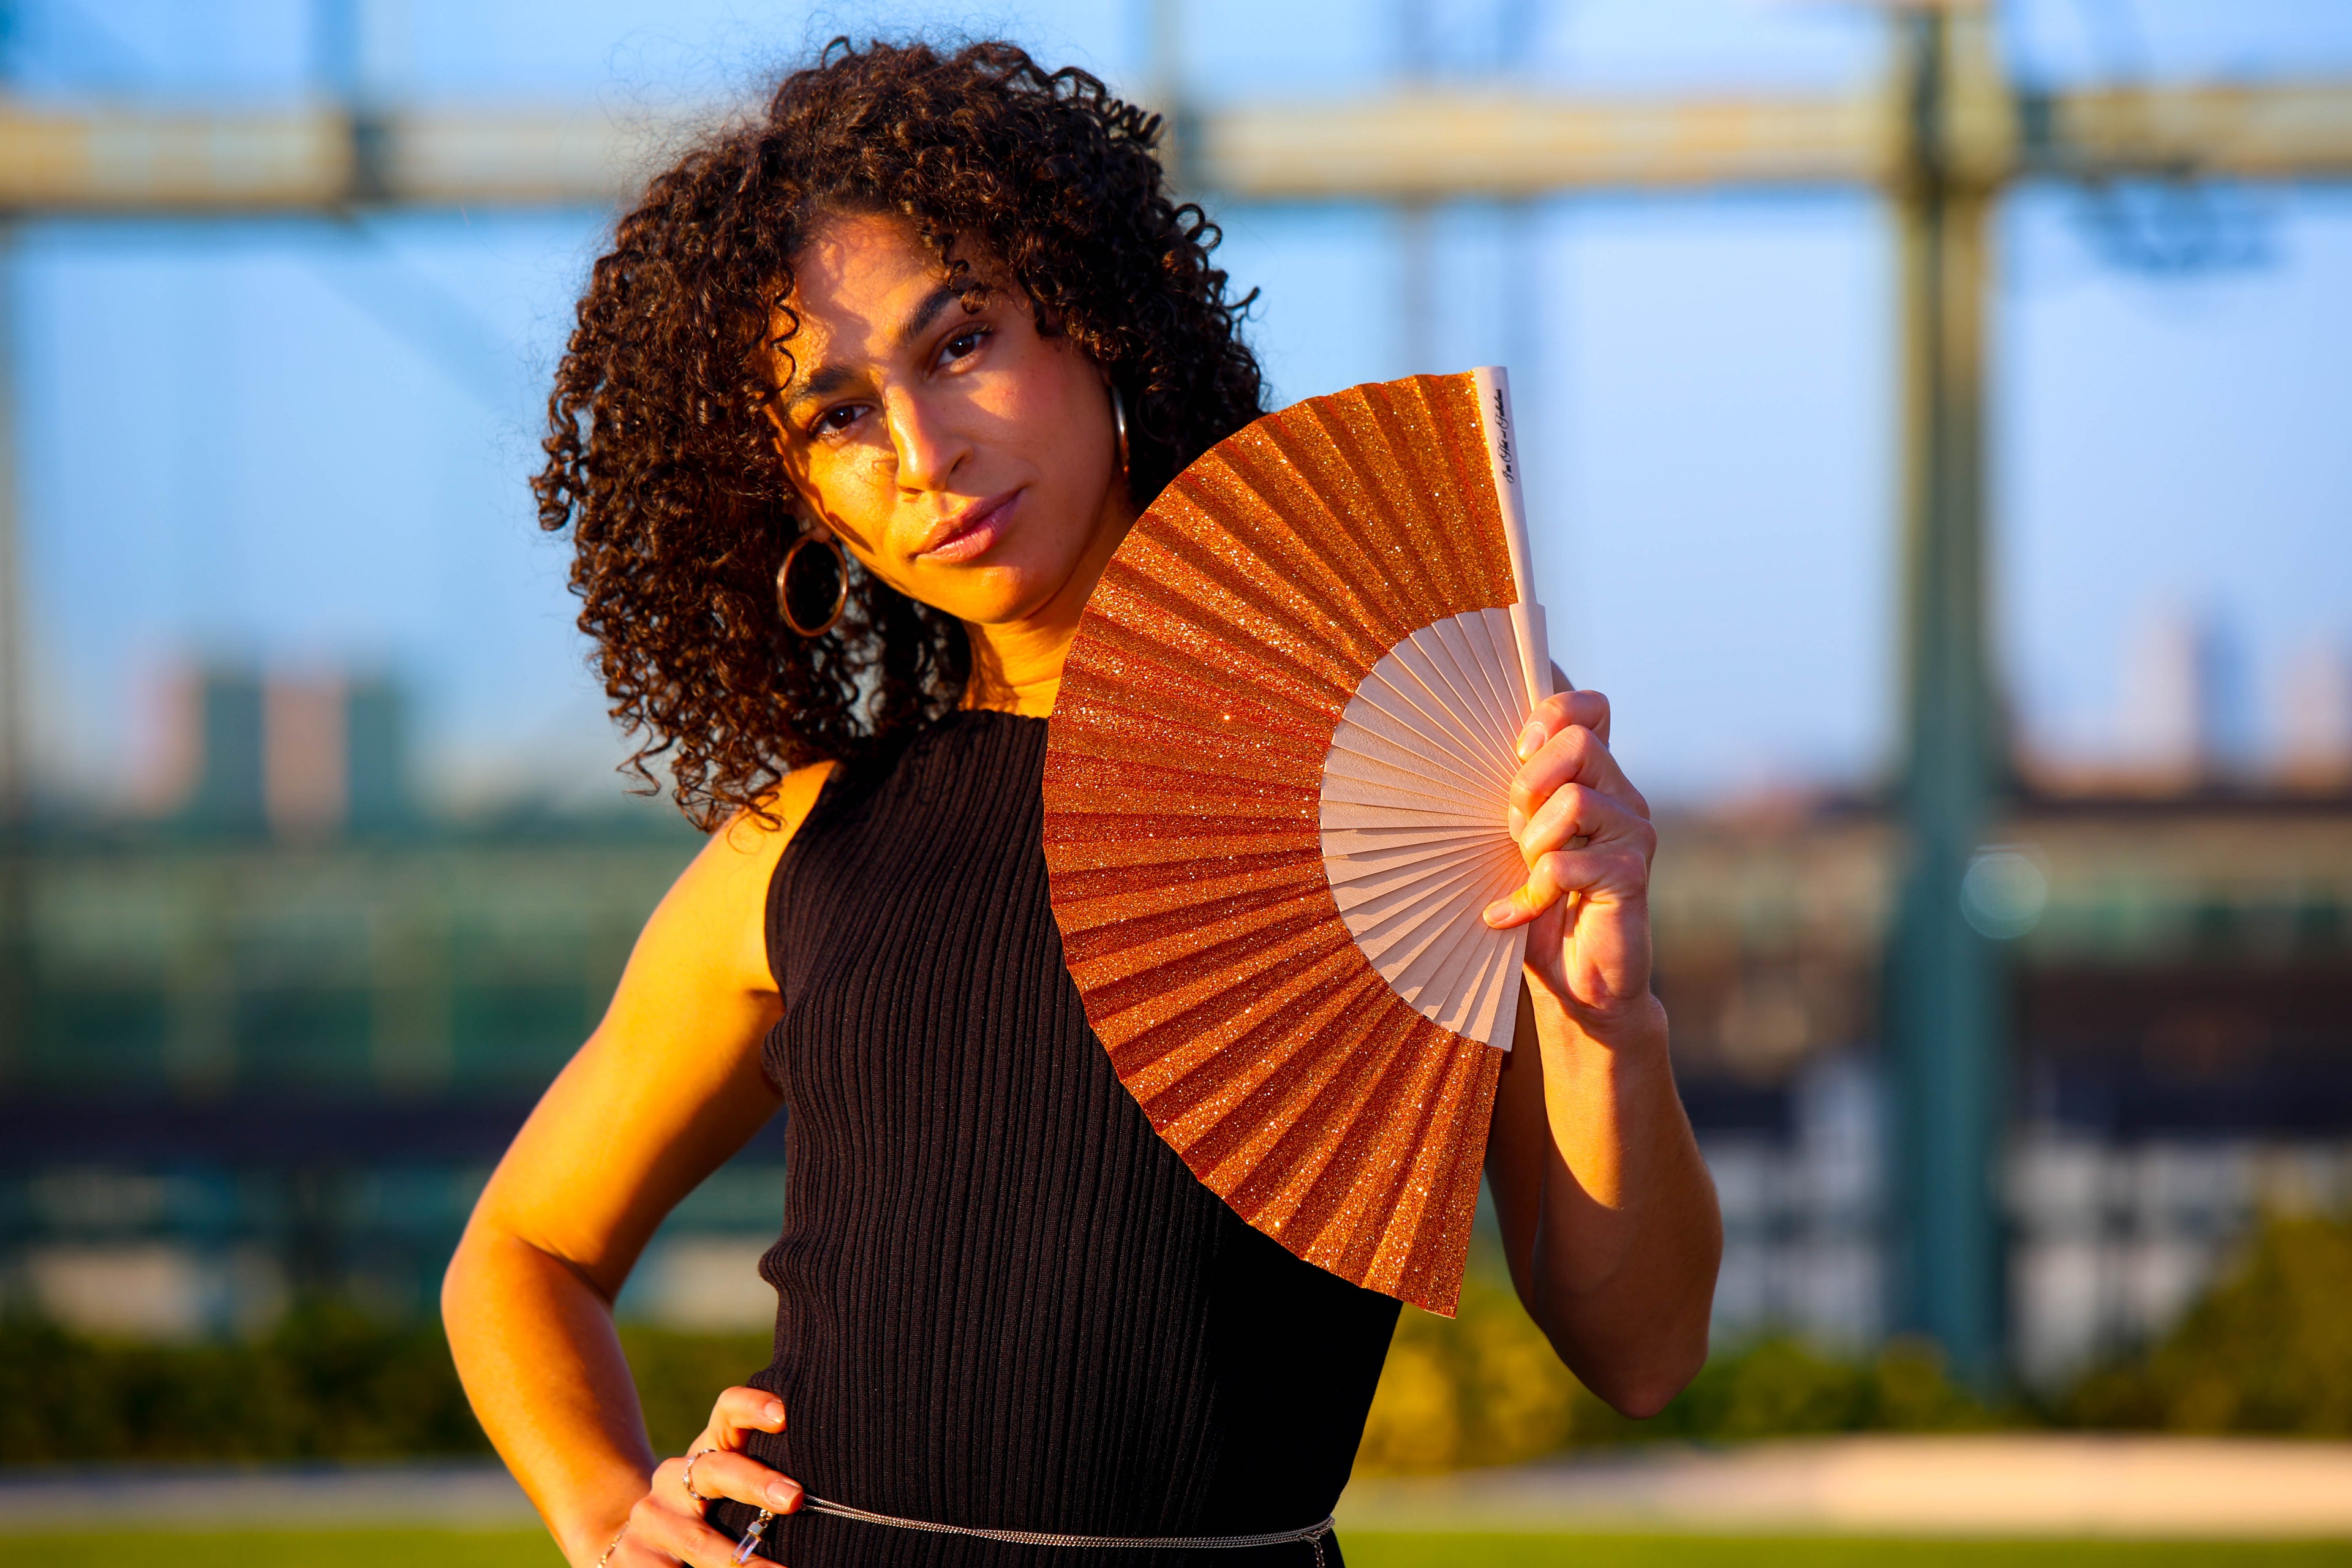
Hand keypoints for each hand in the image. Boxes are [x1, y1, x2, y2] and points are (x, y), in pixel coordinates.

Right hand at [600, 1386, 802, 1566]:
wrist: (632, 1548)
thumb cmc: (704, 1516)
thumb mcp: (728, 1491)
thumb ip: (764, 1479)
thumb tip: (819, 1490)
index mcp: (706, 1451)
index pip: (727, 1412)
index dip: (752, 1406)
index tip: (784, 1414)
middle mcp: (675, 1477)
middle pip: (716, 1470)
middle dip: (756, 1483)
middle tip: (795, 1498)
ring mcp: (650, 1518)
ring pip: (697, 1540)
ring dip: (740, 1560)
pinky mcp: (630, 1557)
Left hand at [1481, 686, 1659, 1033]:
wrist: (1577, 983)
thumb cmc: (1541, 905)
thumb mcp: (1521, 838)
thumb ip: (1522, 794)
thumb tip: (1503, 748)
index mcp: (1597, 779)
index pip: (1591, 708)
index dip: (1552, 712)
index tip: (1518, 750)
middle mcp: (1623, 797)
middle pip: (1577, 742)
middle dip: (1529, 784)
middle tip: (1517, 831)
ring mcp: (1633, 834)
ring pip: (1573, 800)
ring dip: (1532, 842)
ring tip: (1529, 874)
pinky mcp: (1631, 875)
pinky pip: (1564, 864)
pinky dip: (1529, 895)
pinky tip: (1516, 915)